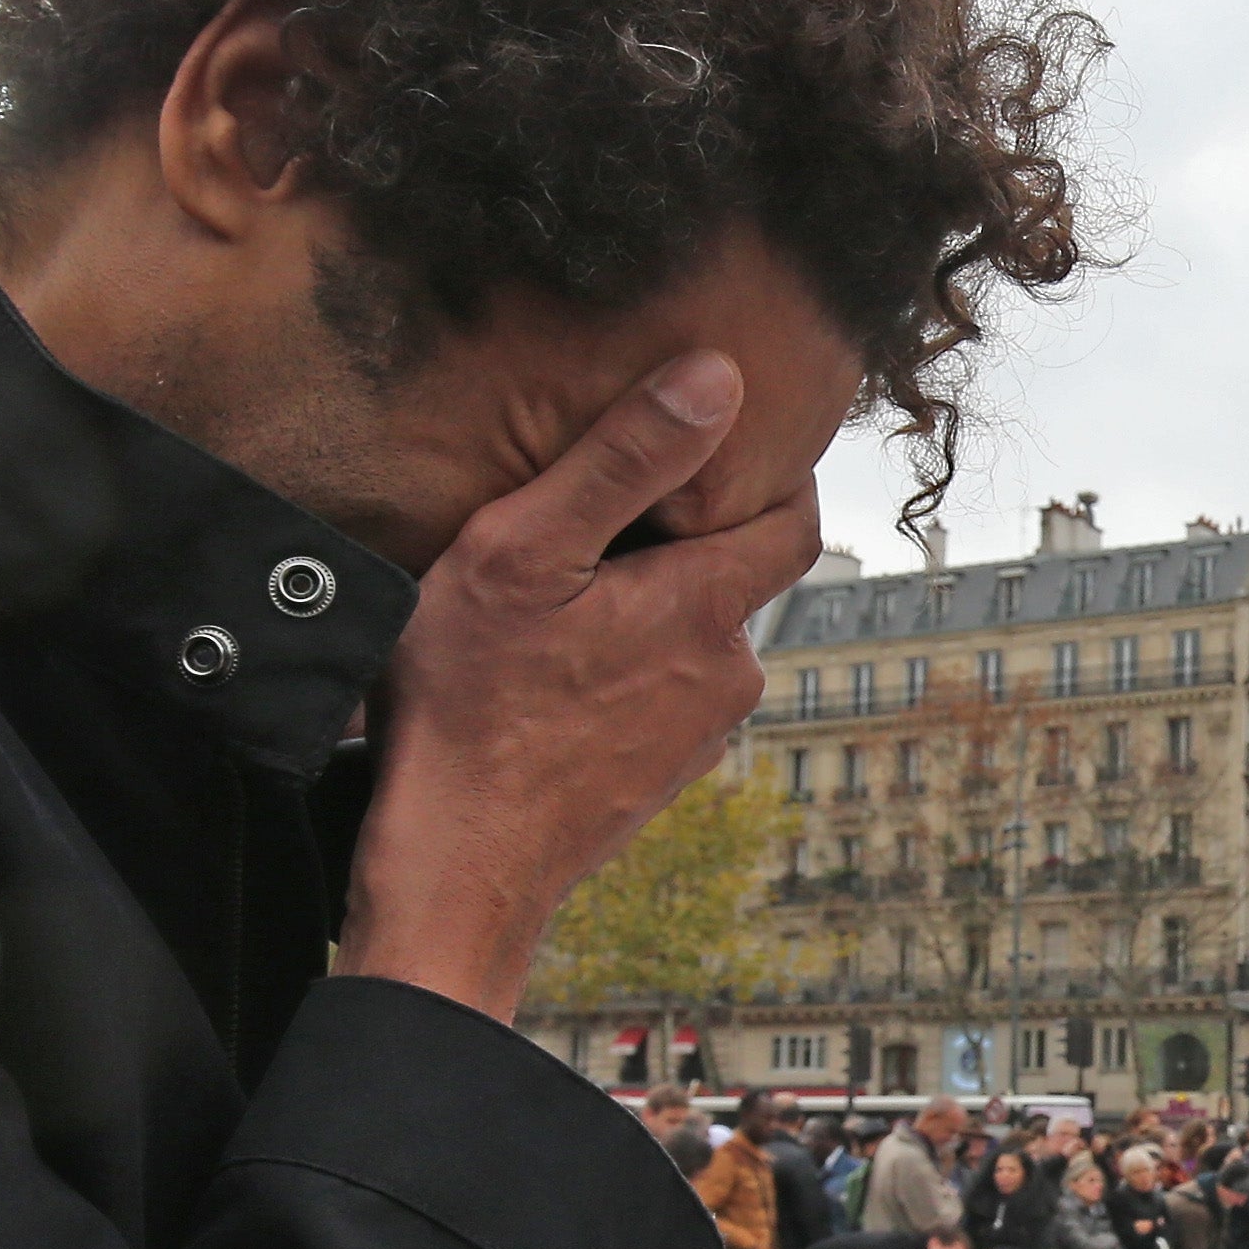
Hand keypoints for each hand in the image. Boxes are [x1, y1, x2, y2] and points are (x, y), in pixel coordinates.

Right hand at [342, 352, 816, 1016]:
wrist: (455, 872)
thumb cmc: (471, 707)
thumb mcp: (524, 551)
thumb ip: (624, 458)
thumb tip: (718, 377)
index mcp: (706, 608)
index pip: (793, 519)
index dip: (763, 471)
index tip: (710, 443)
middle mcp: (726, 675)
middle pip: (734, 577)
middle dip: (683, 540)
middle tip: (600, 515)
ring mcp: (696, 737)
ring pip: (693, 639)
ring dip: (646, 610)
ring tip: (562, 597)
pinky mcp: (658, 780)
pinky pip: (661, 696)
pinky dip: (625, 672)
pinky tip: (553, 672)